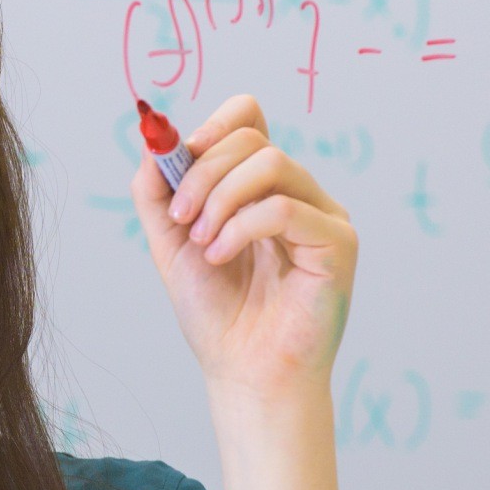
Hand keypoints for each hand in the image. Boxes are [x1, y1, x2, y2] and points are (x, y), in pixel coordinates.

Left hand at [128, 94, 357, 394]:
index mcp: (260, 186)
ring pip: (270, 163)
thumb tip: (151, 139)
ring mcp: (322, 215)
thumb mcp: (170, 242)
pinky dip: (241, 227)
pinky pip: (284, 207)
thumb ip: (157, 191)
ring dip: (220, 199)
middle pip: (252, 139)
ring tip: (203, 243)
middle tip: (182, 220)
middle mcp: (297, 192)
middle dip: (202, 174)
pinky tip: (221, 257)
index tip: (181, 155)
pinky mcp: (338, 243)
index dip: (214, 124)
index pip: (249, 117)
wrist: (242, 371)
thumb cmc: (217, 313)